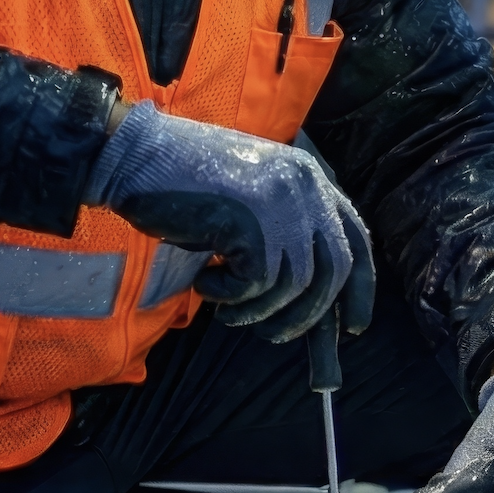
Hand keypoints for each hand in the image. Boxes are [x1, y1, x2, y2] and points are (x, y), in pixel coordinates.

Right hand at [85, 103, 375, 343]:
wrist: (133, 156)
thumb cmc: (182, 185)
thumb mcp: (248, 204)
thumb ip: (284, 236)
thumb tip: (312, 305)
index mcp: (309, 176)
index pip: (356, 239)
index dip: (360, 289)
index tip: (354, 328)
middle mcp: (304, 185)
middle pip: (333, 271)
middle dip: (307, 317)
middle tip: (273, 335)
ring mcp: (280, 202)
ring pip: (294, 286)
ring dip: (258, 311)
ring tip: (226, 307)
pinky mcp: (251, 222)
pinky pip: (255, 287)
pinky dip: (228, 298)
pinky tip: (204, 283)